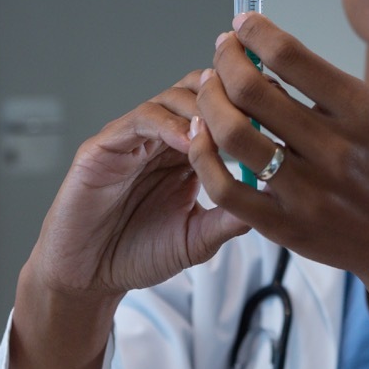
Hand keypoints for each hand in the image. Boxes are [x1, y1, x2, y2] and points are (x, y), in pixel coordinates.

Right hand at [10, 71, 249, 368]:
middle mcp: (161, 136)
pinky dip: (166, 125)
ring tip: (224, 127)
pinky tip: (188, 141)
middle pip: (199, 90)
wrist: (87, 278)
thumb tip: (275, 198)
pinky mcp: (104, 146)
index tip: (281, 107)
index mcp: (186, 151)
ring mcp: (132, 137)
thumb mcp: (198, 238)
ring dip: (201, 107)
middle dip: (228, 93)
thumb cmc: (139, 254)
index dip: (249, 103)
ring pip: (171, 98)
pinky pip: (138, 120)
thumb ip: (230, 217)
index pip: (221, 108)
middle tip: (255, 105)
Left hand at [190, 15, 368, 368]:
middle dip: (226, 60)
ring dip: (209, 102)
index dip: (255, 32)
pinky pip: (226, 188)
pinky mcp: (287, 226)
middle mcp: (335, 149)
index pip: (290, 55)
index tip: (243, 25)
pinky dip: (204, 156)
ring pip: (233, 135)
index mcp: (362, 111)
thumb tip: (268, 57)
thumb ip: (329, 93)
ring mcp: (309, 191)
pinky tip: (201, 137)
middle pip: (253, 89)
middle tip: (222, 53)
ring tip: (208, 89)